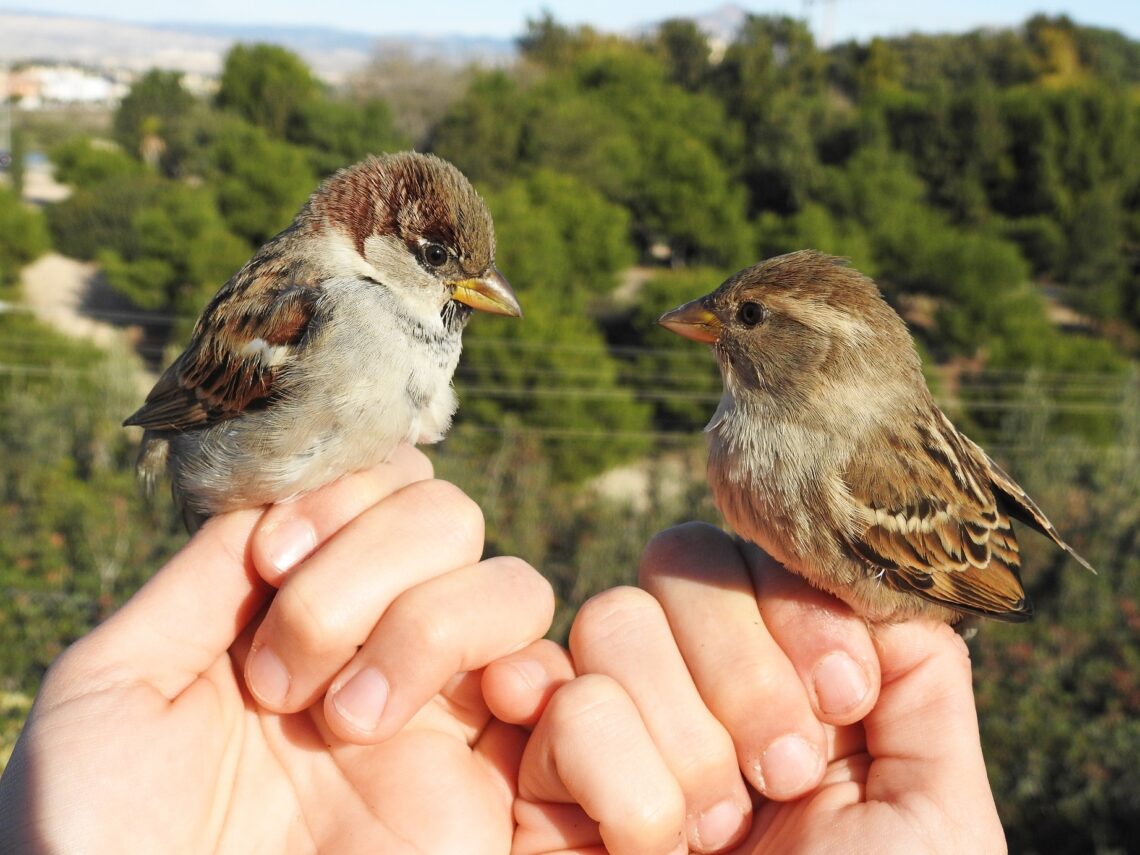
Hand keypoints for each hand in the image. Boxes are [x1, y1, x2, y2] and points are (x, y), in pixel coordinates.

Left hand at [0, 446, 553, 853]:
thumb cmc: (97, 840)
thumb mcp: (113, 687)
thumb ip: (201, 577)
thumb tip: (282, 497)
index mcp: (290, 612)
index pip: (370, 487)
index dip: (340, 495)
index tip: (273, 562)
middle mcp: (372, 646)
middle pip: (448, 514)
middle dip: (370, 562)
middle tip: (283, 673)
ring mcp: (437, 711)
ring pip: (511, 585)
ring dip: (429, 622)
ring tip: (344, 725)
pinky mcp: (489, 785)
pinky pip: (556, 688)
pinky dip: (523, 674)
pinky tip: (424, 722)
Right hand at [492, 522, 1004, 853]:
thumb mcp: (933, 811)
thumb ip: (923, 680)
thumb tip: (870, 579)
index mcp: (790, 678)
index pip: (763, 552)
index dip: (797, 603)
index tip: (844, 697)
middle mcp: (698, 684)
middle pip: (680, 561)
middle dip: (742, 672)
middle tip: (783, 777)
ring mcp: (619, 722)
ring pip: (615, 620)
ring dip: (684, 741)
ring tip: (715, 837)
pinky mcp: (547, 775)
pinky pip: (565, 705)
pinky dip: (617, 780)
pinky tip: (644, 847)